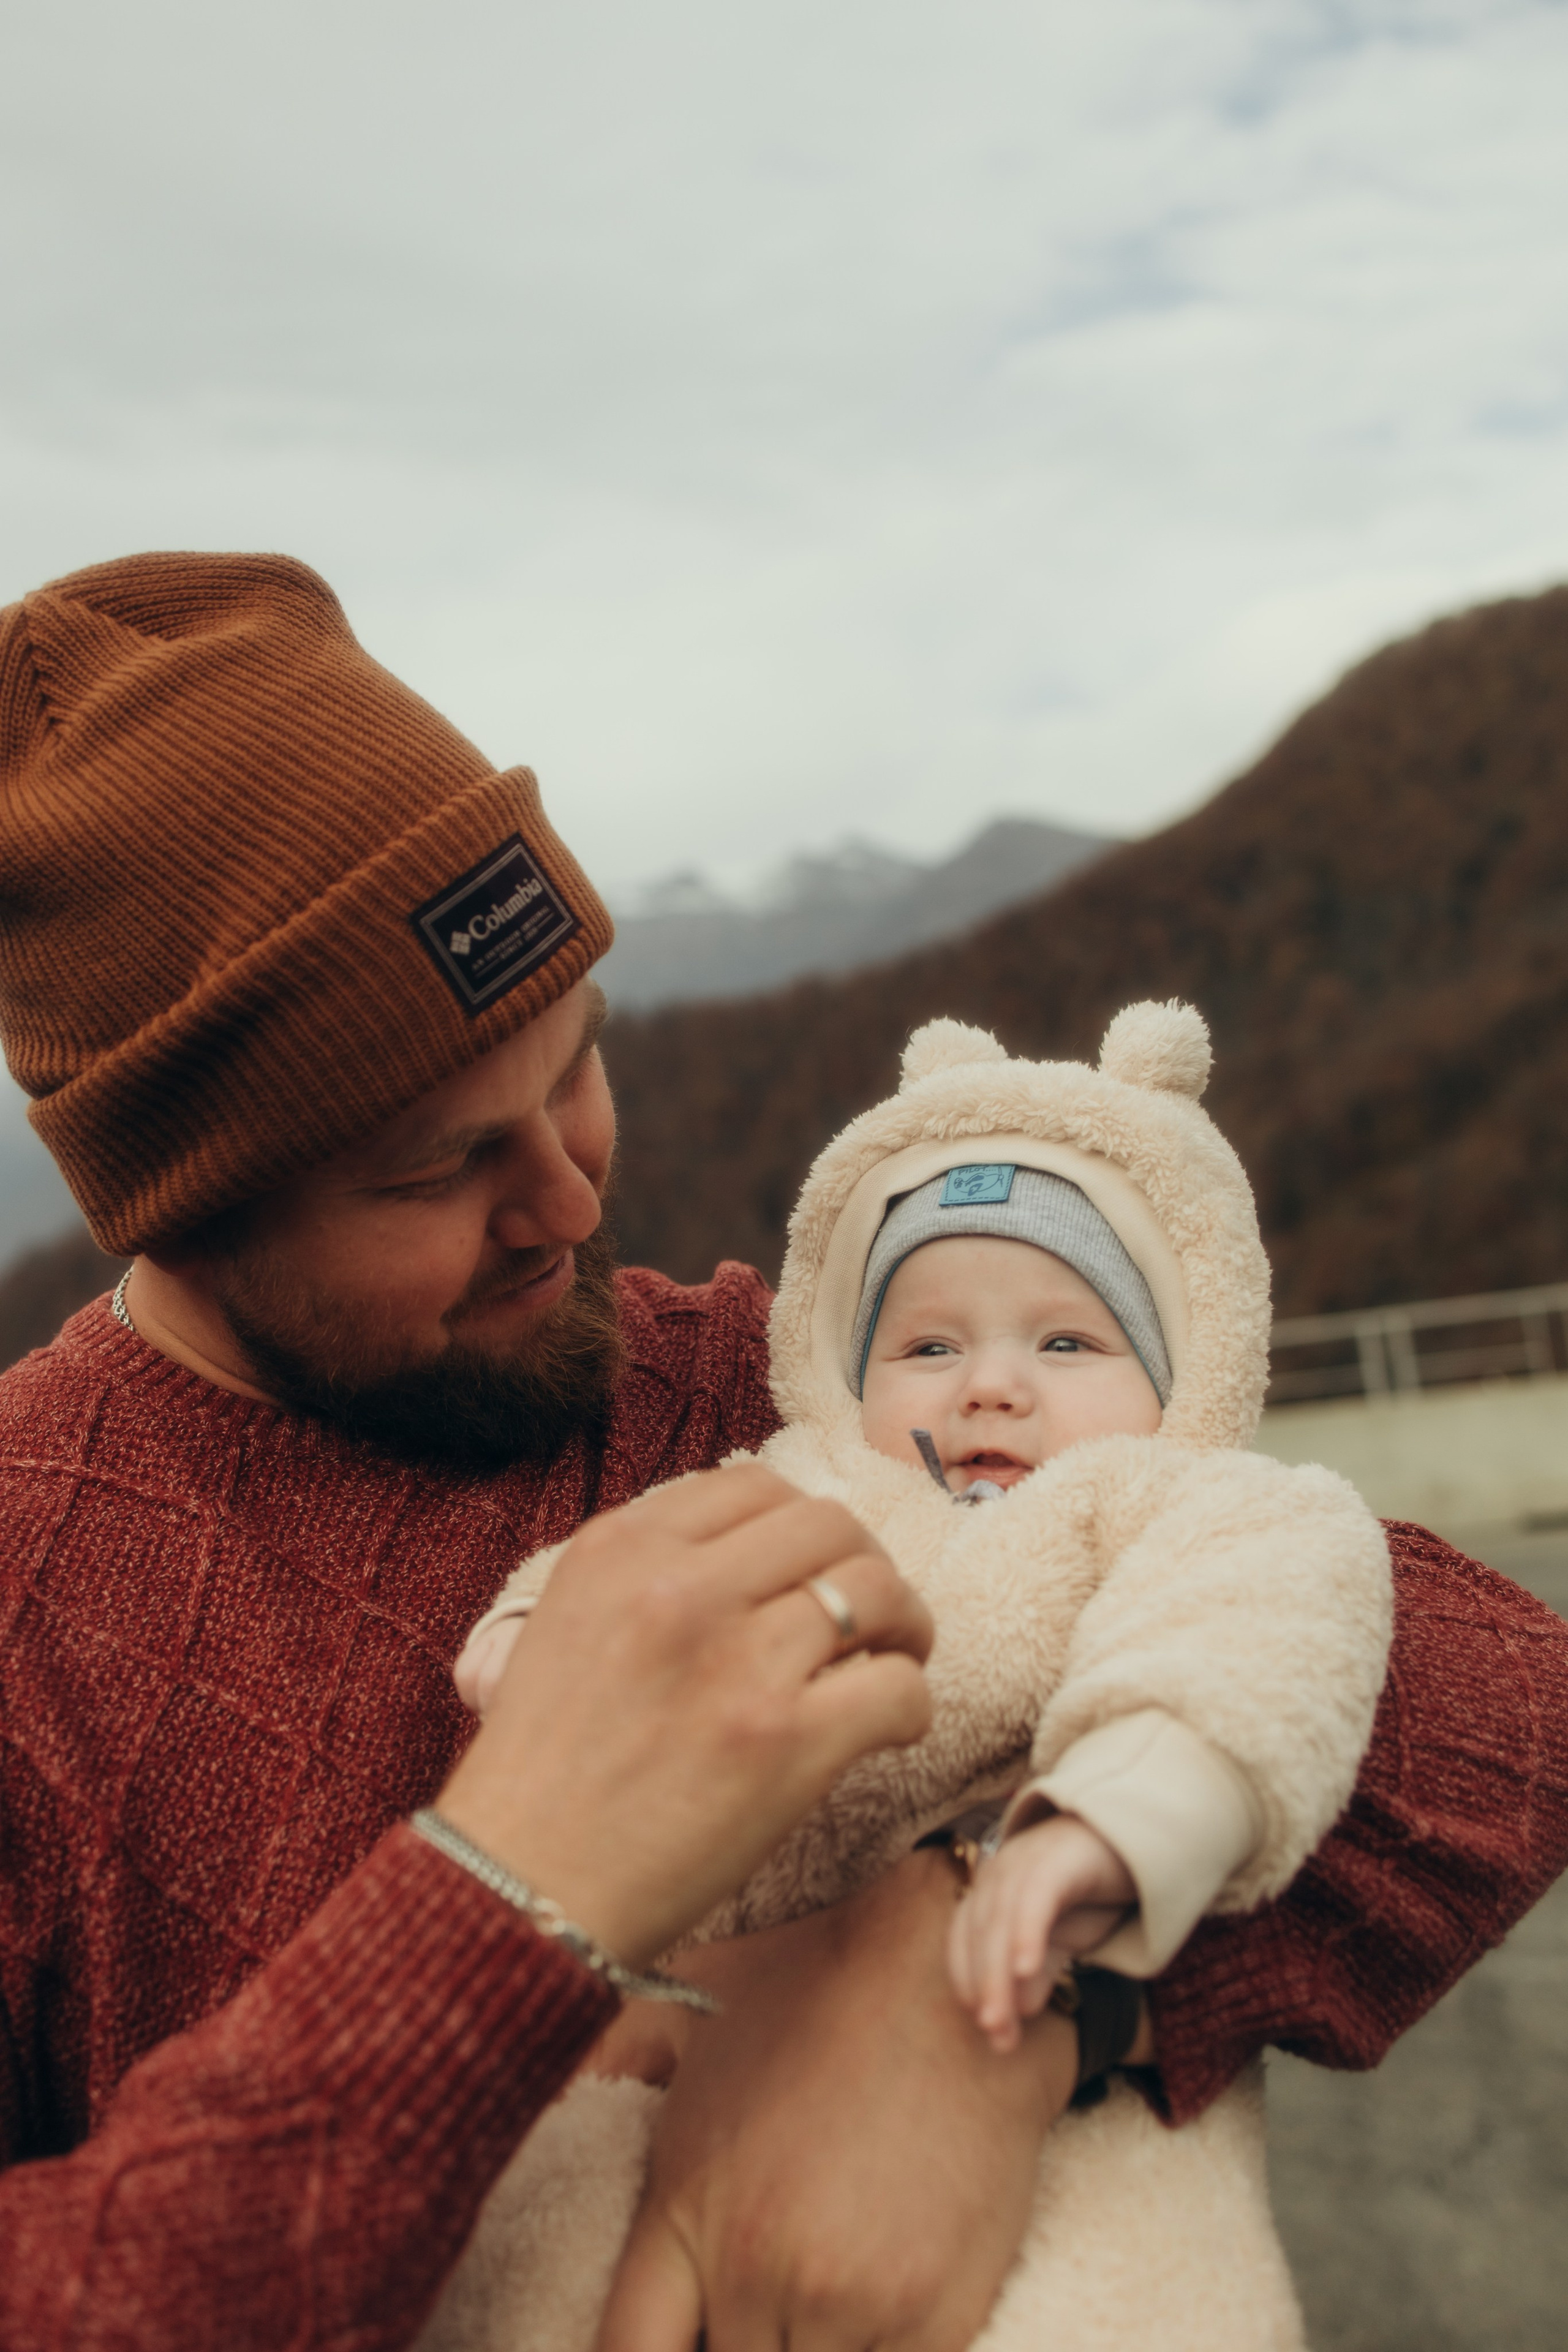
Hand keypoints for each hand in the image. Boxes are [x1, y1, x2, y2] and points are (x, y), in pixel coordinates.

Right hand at [438, 1464, 933, 1966]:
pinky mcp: (787, 1744)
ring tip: (894, 1659)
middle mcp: (680, 1589)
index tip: (811, 1568)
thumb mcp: (566, 1623)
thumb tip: (751, 1552)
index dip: (802, 1526)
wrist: (521, 1887)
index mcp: (620, 1549)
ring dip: (905, 1625)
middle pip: (831, 1525)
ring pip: (877, 1591)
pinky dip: (911, 1704)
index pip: (756, 1486)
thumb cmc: (543, 1771)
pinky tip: (890, 1728)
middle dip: (866, 1563)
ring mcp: (738, 1663)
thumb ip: (647, 1571)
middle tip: (871, 1615)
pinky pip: (898, 1688)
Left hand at [597, 1850, 1078, 2351]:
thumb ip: (610, 2054)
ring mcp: (845, 2302)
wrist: (956, 1975)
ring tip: (816, 2288)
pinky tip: (871, 2307)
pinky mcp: (933, 2320)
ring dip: (801, 2346)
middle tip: (755, 2296)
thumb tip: (528, 2074)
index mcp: (685, 2207)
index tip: (681, 2336)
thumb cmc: (821, 1983)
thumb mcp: (688, 1999)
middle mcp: (755, 2266)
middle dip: (737, 2338)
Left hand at [948, 1814, 1135, 2052]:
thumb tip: (1016, 2014)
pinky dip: (1025, 1933)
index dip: (969, 1984)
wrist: (1134, 1836)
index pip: (962, 1940)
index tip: (987, 2031)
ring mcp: (1024, 1860)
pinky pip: (1033, 1898)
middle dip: (983, 1988)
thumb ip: (1038, 1970)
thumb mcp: (1063, 1936)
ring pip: (999, 1921)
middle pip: (977, 1935)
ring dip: (995, 1973)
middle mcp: (999, 1872)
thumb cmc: (1089, 1885)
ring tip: (1000, 2020)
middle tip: (995, 2036)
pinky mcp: (1055, 1857)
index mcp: (991, 1890)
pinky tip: (1025, 1967)